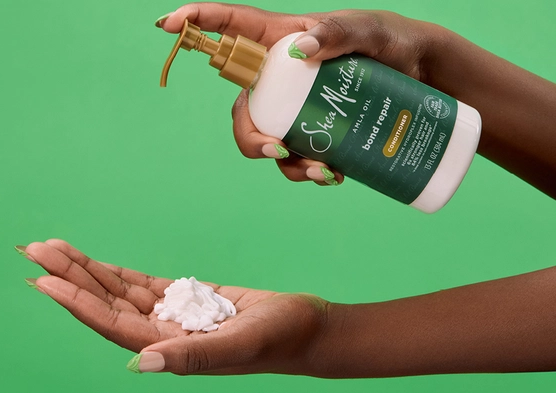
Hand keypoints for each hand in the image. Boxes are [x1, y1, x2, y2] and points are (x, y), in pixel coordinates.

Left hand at [17, 239, 329, 374]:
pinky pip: (138, 285)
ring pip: (116, 291)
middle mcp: (159, 335)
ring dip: (85, 270)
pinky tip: (90, 260)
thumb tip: (141, 364)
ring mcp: (168, 317)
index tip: (43, 279)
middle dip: (69, 276)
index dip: (75, 301)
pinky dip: (113, 272)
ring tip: (52, 247)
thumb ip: (190, 356)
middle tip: (35, 250)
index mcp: (166, 349)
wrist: (308, 331)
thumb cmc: (280, 340)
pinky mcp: (182, 301)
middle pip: (103, 303)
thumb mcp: (238, 345)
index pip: (109, 323)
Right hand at [156, 3, 448, 185]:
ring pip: (266, 140)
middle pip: (243, 109)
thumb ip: (338, 32)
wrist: (423, 76)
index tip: (167, 24)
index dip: (195, 22)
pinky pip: (294, 158)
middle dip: (249, 137)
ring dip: (285, 164)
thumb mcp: (368, 31)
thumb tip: (301, 48)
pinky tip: (335, 175)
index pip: (229, 25)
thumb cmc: (391, 42)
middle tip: (276, 150)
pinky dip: (308, 172)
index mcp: (280, 39)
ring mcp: (294, 106)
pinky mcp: (313, 129)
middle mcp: (279, 75)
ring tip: (325, 173)